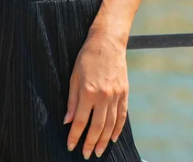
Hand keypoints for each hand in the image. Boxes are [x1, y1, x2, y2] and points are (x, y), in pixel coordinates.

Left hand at [64, 28, 128, 158]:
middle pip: (96, 127)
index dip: (75, 135)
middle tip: (86, 154)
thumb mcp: (74, 76)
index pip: (80, 120)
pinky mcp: (124, 93)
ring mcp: (116, 96)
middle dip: (90, 143)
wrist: (107, 42)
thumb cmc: (87, 57)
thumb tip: (67, 120)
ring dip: (103, 140)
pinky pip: (122, 116)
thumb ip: (71, 99)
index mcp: (88, 91)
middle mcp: (104, 96)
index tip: (71, 146)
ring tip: (98, 151)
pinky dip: (117, 129)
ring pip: (110, 125)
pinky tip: (112, 138)